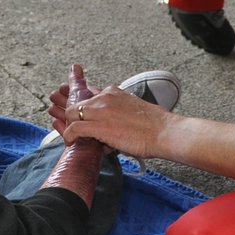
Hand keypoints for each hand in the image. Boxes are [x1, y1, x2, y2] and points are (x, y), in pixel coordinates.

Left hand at [49, 67, 170, 159]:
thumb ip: (119, 112)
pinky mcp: (98, 125)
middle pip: (75, 103)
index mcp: (113, 92)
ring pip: (70, 114)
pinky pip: (74, 128)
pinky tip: (72, 142)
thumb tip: (115, 124)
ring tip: (73, 138)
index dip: (83, 109)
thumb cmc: (154, 126)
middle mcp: (104, 97)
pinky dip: (70, 136)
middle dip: (72, 117)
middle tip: (76, 131)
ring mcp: (101, 110)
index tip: (82, 118)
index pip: (88, 95)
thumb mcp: (134, 110)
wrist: (164, 132)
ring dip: (69, 127)